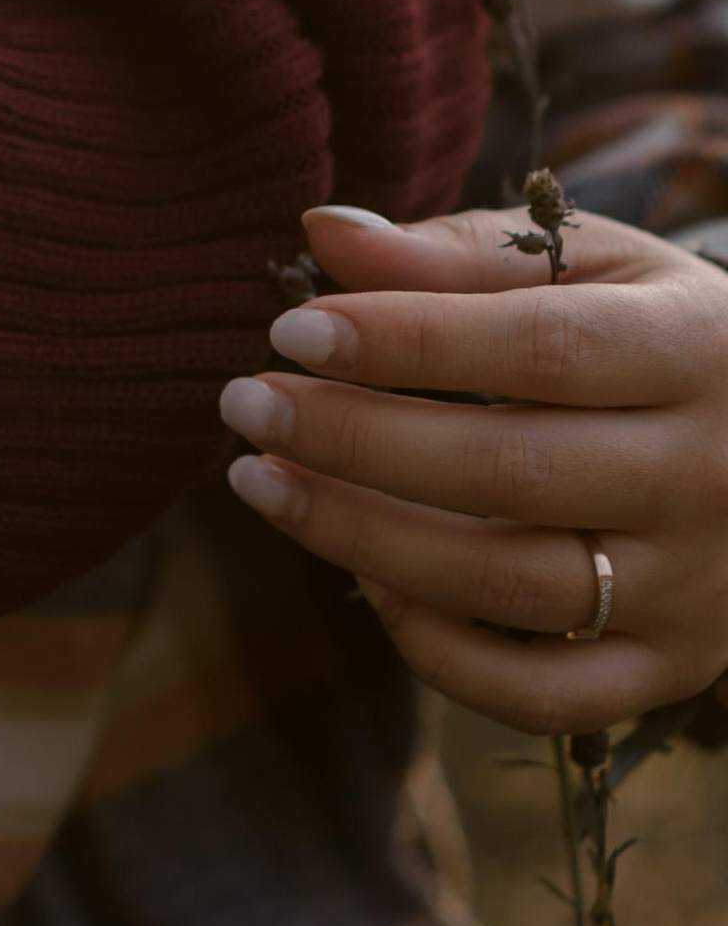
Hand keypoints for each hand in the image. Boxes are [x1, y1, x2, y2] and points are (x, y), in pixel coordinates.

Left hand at [216, 200, 727, 729]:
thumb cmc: (661, 333)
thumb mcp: (593, 266)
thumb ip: (458, 254)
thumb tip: (322, 231)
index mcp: (693, 350)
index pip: (539, 348)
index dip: (406, 340)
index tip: (291, 330)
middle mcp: (705, 476)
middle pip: (511, 469)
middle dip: (355, 438)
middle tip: (244, 403)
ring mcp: (694, 587)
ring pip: (512, 583)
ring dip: (364, 538)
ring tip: (263, 482)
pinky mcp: (674, 667)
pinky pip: (545, 694)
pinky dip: (441, 654)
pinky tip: (365, 583)